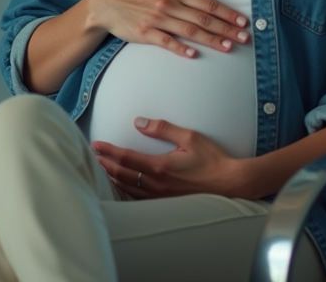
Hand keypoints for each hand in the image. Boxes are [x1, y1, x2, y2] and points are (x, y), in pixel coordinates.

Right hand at [84, 0, 248, 57]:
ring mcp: (157, 20)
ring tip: (229, 47)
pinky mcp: (146, 33)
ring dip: (211, 39)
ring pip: (190, 31)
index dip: (227, 12)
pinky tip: (193, 54)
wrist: (107, 4)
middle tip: (245, 37)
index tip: (243, 20)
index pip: (207, 4)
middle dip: (227, 29)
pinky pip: (166, 41)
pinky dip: (179, 47)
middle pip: (203, 19)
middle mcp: (169, 5)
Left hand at [92, 118, 245, 199]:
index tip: (96, 145)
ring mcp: (161, 197)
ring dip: (113, 179)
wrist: (232, 184)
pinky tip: (123, 186)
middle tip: (93, 157)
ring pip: (128, 189)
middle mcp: (157, 184)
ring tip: (103, 170)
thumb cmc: (213, 160)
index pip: (126, 158)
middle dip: (105, 165)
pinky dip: (126, 191)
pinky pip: (140, 198)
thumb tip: (139, 122)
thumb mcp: (190, 137)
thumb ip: (163, 129)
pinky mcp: (166, 203)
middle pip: (122, 175)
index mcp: (160, 167)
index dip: (108, 151)